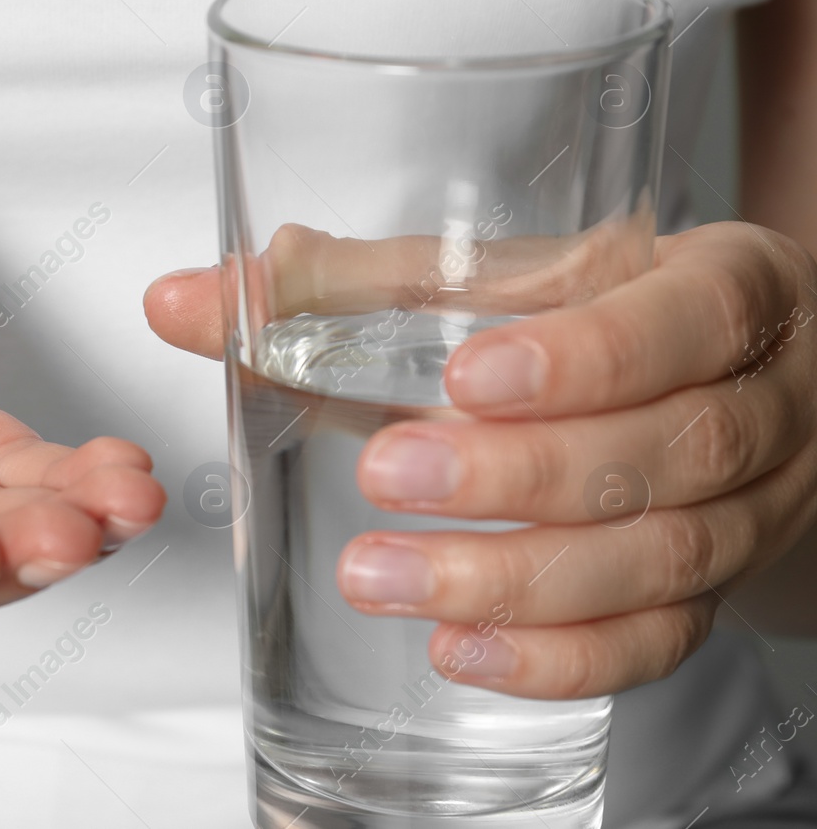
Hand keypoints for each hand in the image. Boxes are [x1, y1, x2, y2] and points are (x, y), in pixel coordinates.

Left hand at [145, 221, 816, 697]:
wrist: (718, 387)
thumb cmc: (592, 315)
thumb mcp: (497, 278)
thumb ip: (344, 285)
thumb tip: (181, 301)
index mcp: (723, 292)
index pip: (687, 318)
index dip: (589, 355)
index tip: (469, 377)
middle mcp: (755, 404)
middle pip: (671, 452)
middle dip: (519, 474)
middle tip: (386, 474)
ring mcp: (744, 513)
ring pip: (659, 562)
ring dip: (512, 580)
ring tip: (378, 577)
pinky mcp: (707, 597)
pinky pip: (653, 645)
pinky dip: (554, 658)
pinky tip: (455, 649)